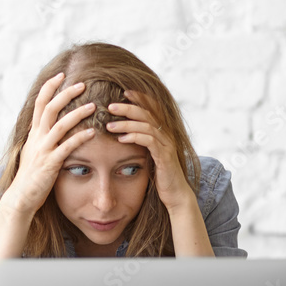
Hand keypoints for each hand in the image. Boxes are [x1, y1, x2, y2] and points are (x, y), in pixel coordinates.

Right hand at [6, 73, 96, 215]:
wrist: (21, 197)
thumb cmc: (31, 176)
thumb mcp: (33, 151)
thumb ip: (40, 136)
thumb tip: (44, 123)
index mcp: (34, 133)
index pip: (40, 103)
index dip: (49, 87)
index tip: (61, 74)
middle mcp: (37, 138)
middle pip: (50, 108)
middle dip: (65, 94)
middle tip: (82, 83)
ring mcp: (43, 150)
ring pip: (59, 125)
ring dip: (77, 113)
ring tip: (93, 106)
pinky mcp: (50, 164)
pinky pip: (66, 147)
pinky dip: (79, 138)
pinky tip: (92, 132)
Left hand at [107, 89, 194, 212]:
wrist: (175, 194)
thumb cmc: (160, 175)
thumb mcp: (149, 154)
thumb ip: (141, 141)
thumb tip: (122, 132)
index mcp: (162, 132)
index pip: (152, 108)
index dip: (140, 98)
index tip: (123, 92)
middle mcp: (167, 135)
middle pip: (147, 113)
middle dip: (128, 107)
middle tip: (110, 105)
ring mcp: (167, 145)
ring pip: (147, 126)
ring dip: (126, 124)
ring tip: (109, 125)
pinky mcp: (165, 157)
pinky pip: (149, 142)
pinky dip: (134, 138)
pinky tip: (121, 139)